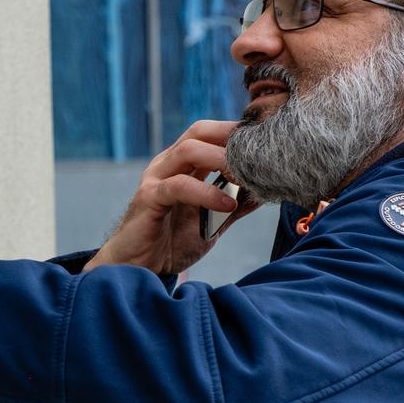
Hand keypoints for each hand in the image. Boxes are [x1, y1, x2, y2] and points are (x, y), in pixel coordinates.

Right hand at [84, 120, 258, 273]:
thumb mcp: (212, 223)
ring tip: (245, 176)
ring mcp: (155, 179)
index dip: (236, 133)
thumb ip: (234, 206)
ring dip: (221, 159)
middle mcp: (167, 165)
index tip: (265, 141)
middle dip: (230, 138)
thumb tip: (263, 193)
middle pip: (199, 132)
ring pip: (188, 151)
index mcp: (182, 166)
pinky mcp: (148, 198)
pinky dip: (206, 193)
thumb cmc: (171, 243)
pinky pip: (179, 186)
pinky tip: (227, 204)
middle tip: (258, 153)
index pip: (209, 134)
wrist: (138, 270)